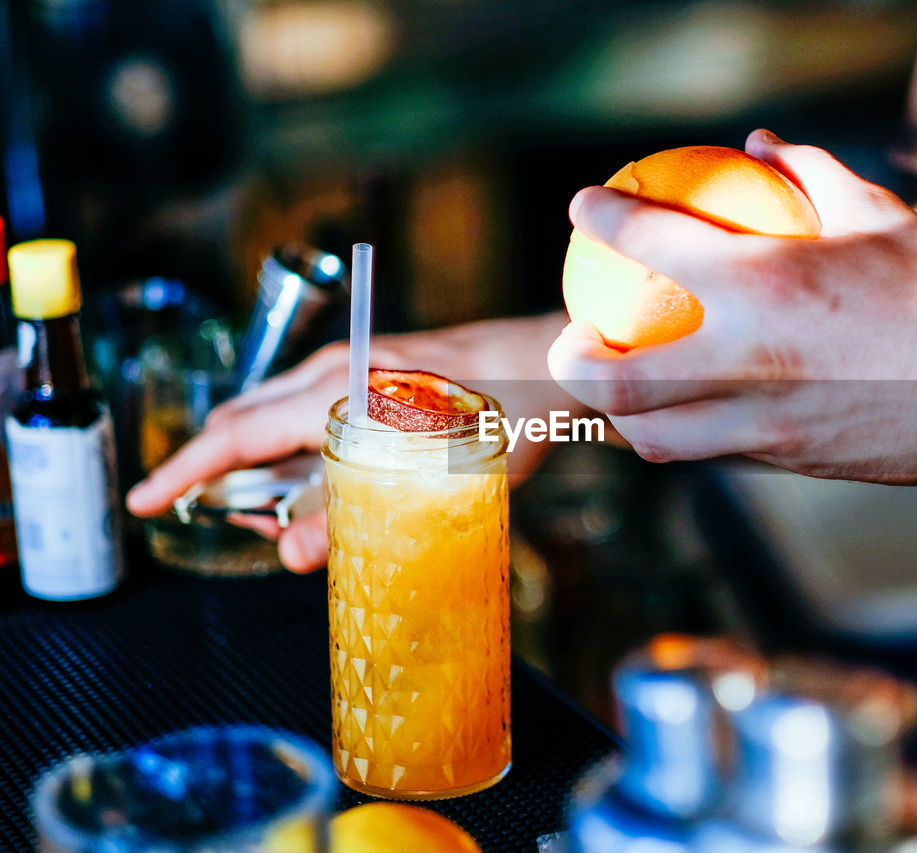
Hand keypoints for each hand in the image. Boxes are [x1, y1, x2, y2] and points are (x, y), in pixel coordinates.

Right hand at [128, 311, 579, 571]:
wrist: (553, 363)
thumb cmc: (507, 413)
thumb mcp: (435, 474)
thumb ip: (356, 511)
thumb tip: (290, 552)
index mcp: (338, 389)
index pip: (237, 434)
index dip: (185, 472)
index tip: (141, 502)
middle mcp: (336, 370)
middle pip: (246, 421)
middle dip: (215, 470)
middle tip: (207, 520)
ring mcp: (355, 367)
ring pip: (274, 415)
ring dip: (256, 461)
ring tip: (267, 512)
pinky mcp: (375, 374)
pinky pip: (307, 411)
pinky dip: (290, 447)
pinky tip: (314, 480)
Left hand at [547, 130, 916, 482]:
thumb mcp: (880, 215)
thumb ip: (810, 172)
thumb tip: (760, 142)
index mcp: (766, 283)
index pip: (652, 242)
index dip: (602, 218)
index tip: (584, 209)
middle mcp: (750, 358)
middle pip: (620, 377)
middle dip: (572, 361)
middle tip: (566, 341)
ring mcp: (765, 420)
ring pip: (656, 436)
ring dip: (620, 416)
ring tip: (616, 395)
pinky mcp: (789, 461)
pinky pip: (715, 451)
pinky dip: (687, 433)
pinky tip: (691, 415)